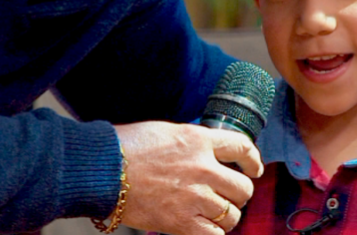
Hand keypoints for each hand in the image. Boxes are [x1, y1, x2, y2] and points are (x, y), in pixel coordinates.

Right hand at [114, 121, 262, 234]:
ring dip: (227, 216)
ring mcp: (195, 196)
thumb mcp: (168, 132)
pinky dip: (213, 233)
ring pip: (232, 213)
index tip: (253, 168)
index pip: (243, 147)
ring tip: (214, 214)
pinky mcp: (182, 222)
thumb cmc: (127, 148)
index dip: (253, 160)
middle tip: (228, 196)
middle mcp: (203, 167)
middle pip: (242, 186)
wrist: (102, 170)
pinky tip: (204, 228)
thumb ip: (194, 143)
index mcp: (199, 140)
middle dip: (238, 193)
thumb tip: (208, 152)